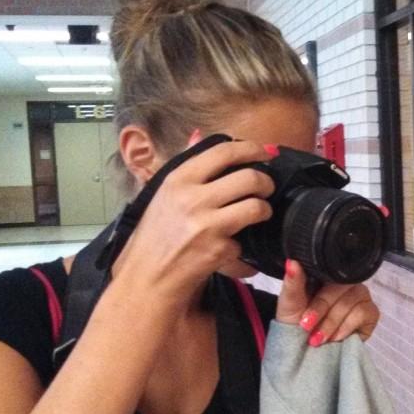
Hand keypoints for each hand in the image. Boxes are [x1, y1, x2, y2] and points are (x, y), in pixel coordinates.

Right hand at [113, 140, 276, 304]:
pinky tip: (236, 249)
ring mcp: (207, 225)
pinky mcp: (218, 250)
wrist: (147, 278)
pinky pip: (246, 242)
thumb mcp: (163, 194)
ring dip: (265, 210)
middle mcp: (192, 198)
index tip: (265, 152)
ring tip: (260, 213)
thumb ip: (184, 164)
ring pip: (256, 206)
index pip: (223, 152)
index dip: (251, 148)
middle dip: (266, 182)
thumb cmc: (154, 237)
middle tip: (266, 188)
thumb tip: (198, 134)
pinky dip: (245, 248)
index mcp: (178, 179)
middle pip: (249, 177)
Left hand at [276, 260, 379, 345]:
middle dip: (322, 313)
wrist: (304, 347)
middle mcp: (347, 282)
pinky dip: (346, 327)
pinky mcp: (371, 312)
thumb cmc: (296, 321)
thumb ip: (293, 282)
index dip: (319, 298)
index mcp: (327, 275)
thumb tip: (292, 262)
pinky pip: (363, 313)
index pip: (330, 274)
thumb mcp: (290, 302)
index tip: (305, 317)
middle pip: (341, 290)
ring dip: (332, 324)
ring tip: (319, 338)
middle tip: (308, 329)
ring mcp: (361, 296)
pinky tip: (336, 337)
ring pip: (351, 303)